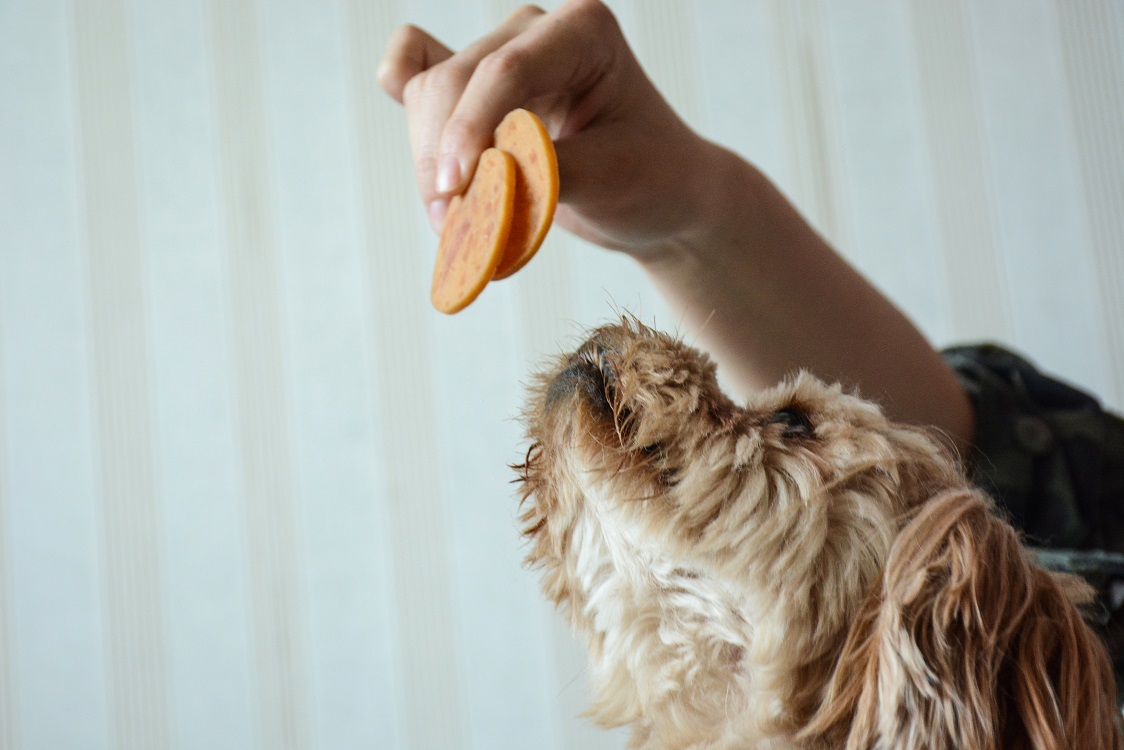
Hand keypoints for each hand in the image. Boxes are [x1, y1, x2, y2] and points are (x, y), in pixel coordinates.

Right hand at [377, 0, 722, 255]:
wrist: (658, 196)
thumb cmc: (649, 178)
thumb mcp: (610, 178)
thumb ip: (547, 171)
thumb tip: (481, 179)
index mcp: (583, 31)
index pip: (505, 70)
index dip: (469, 129)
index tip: (455, 188)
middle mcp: (536, 31)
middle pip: (456, 81)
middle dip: (444, 156)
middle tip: (455, 227)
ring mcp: (500, 54)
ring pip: (428, 91)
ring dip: (430, 161)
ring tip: (456, 225)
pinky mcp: (476, 91)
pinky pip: (412, 72)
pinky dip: (410, 117)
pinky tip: (425, 157)